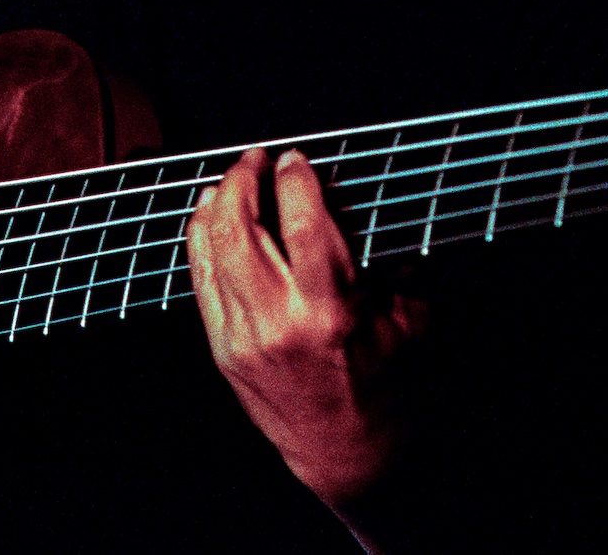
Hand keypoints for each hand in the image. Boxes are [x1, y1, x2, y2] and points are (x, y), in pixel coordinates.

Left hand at [188, 147, 425, 512]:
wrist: (346, 450)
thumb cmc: (384, 383)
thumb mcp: (408, 317)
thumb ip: (390, 259)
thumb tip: (355, 204)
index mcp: (331, 312)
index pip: (305, 224)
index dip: (295, 180)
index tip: (296, 159)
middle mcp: (280, 321)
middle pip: (243, 228)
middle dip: (245, 180)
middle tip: (257, 158)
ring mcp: (243, 337)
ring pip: (213, 250)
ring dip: (219, 203)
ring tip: (231, 179)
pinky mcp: (222, 349)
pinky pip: (199, 280)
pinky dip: (200, 239)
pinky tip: (209, 216)